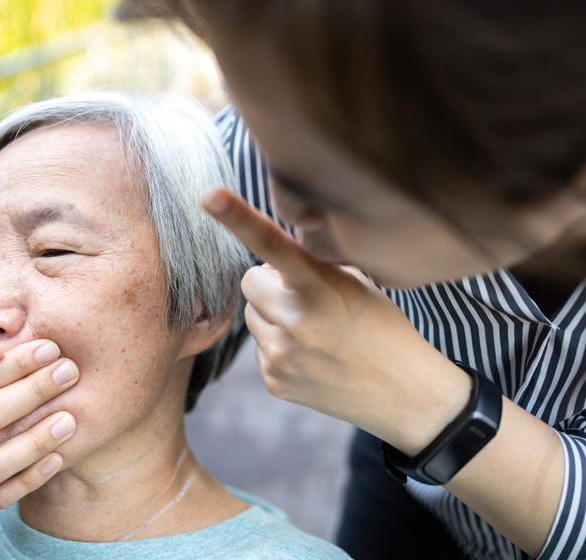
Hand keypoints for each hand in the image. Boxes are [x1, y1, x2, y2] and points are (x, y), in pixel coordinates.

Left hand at [201, 188, 471, 452]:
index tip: (210, 196)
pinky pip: (259, 348)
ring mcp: (281, 356)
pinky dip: (279, 347)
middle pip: (250, 282)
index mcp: (321, 288)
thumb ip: (315, 263)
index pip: (273, 246)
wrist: (405, 395)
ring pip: (251, 316)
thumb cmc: (384, 329)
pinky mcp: (274, 381)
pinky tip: (312, 356)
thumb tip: (273, 256)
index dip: (239, 219)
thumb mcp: (359, 284)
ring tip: (314, 330)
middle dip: (270, 284)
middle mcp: (296, 322)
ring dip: (273, 316)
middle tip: (305, 295)